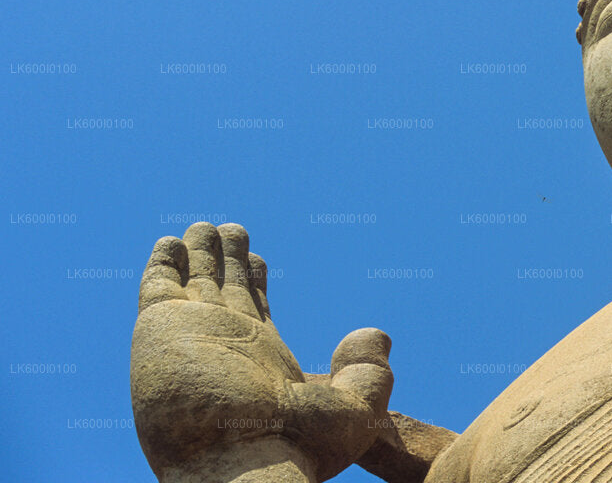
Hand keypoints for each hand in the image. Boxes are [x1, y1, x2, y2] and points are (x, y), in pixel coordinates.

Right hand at [131, 222, 393, 481]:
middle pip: (224, 291)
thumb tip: (377, 336)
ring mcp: (192, 333)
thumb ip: (367, 370)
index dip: (254, 281)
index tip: (258, 256)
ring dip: (201, 254)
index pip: (255, 312)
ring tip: (206, 227)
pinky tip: (173, 241)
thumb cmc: (297, 446)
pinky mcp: (161, 326)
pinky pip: (160, 285)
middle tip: (233, 230)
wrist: (240, 460)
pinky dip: (165, 261)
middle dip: (227, 261)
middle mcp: (225, 345)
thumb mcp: (353, 409)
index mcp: (263, 362)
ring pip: (195, 282)